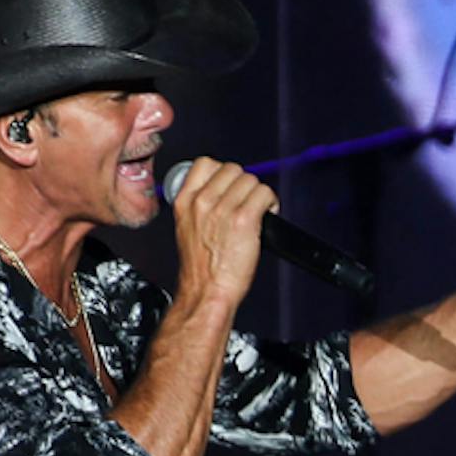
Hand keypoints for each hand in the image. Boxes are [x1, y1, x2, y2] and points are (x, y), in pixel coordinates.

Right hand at [171, 157, 278, 307]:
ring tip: (259, 211)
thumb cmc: (201, 270)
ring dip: (259, 194)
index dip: (223, 172)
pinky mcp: (244, 220)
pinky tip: (268, 214)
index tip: (230, 187)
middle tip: (248, 203)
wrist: (207, 292)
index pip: (205, 163)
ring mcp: (223, 209)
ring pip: (251, 180)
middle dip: (244, 184)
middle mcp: (202, 202)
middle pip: (233, 169)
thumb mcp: (187, 229)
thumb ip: (200, 207)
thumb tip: (221, 193)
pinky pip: (264, 193)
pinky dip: (271, 202)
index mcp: (185, 201)